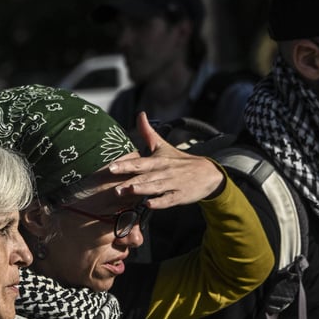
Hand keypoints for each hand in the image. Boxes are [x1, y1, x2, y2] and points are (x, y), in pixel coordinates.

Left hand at [106, 112, 225, 208]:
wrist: (208, 173)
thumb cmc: (180, 161)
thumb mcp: (163, 146)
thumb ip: (148, 132)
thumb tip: (140, 114)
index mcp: (158, 161)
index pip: (139, 163)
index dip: (125, 165)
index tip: (111, 167)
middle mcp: (164, 172)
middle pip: (145, 177)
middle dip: (130, 182)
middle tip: (114, 188)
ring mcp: (173, 184)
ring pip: (156, 187)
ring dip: (143, 189)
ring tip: (130, 191)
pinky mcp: (180, 196)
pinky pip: (169, 200)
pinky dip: (160, 202)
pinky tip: (149, 205)